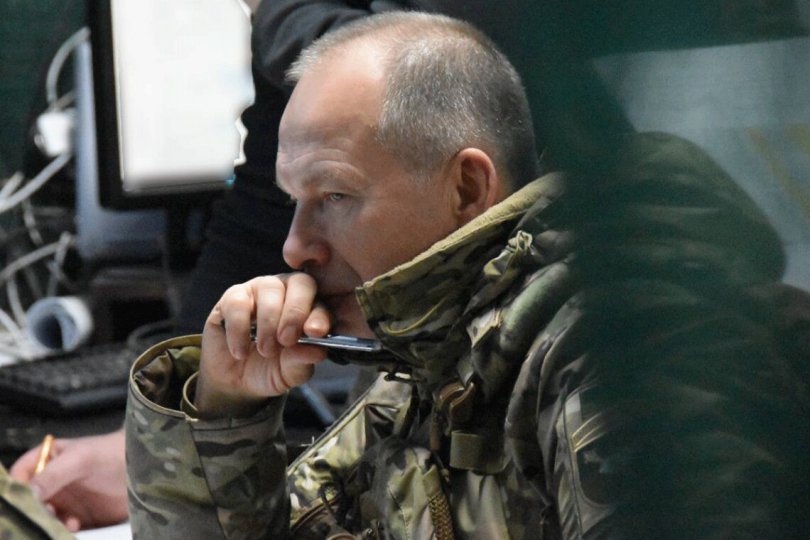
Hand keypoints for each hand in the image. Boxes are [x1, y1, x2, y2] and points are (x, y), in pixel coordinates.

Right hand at [9, 429, 127, 531]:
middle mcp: (51, 484)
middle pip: (28, 503)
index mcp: (46, 461)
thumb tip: (27, 494)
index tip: (21, 502)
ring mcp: (64, 502)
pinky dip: (62, 531)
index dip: (15, 490)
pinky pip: (62, 529)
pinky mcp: (79, 517)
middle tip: (44, 515)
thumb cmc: (111, 453)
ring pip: (43, 518)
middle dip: (32, 511)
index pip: (19, 477)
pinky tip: (74, 526)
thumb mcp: (80, 459)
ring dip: (47, 524)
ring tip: (64, 522)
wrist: (144, 466)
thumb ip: (53, 475)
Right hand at [197, 273, 330, 415]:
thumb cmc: (268, 369)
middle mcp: (288, 292)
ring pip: (270, 288)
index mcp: (309, 309)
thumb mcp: (288, 373)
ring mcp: (260, 290)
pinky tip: (240, 350)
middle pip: (301, 283)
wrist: (233, 379)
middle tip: (287, 340)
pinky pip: (239, 302)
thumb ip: (302, 361)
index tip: (315, 333)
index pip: (322, 302)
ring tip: (265, 350)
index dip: (320, 316)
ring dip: (268, 322)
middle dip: (295, 312)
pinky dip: (240, 329)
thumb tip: (318, 352)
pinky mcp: (233, 297)